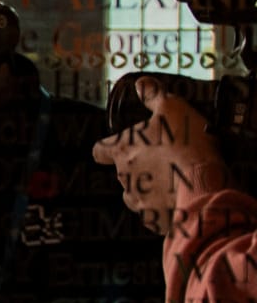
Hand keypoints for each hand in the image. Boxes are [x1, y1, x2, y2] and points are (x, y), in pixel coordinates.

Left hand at [92, 81, 232, 235]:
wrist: (203, 185)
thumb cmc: (186, 144)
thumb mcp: (172, 108)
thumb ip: (154, 96)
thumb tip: (141, 83)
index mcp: (122, 150)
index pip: (99, 150)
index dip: (107, 148)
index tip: (118, 145)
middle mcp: (123, 177)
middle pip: (123, 171)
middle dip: (140, 167)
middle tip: (165, 160)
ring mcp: (137, 200)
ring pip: (137, 193)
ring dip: (150, 187)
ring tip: (174, 179)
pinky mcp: (153, 218)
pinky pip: (154, 212)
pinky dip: (164, 206)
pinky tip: (180, 197)